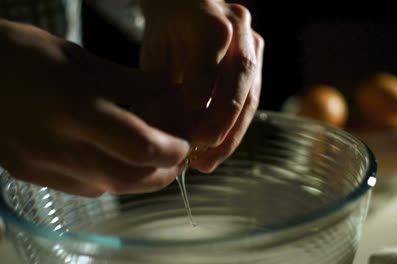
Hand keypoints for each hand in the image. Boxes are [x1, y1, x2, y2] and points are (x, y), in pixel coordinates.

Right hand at [0, 20, 189, 196]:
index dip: (172, 148)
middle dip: (165, 171)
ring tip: (155, 155)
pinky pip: (87, 187)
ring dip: (143, 177)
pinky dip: (116, 177)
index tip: (185, 140)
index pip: (139, 145)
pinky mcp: (33, 175)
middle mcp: (56, 145)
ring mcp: (41, 166)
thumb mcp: (78, 57)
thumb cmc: (18, 54)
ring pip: (111, 188)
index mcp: (71, 107)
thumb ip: (129, 81)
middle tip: (178, 152)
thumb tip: (170, 91)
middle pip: (130, 178)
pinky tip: (119, 157)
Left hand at [138, 0, 263, 172]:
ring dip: (232, 133)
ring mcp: (252, 43)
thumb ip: (159, 86)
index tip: (187, 116)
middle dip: (222, 118)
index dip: (201, 81)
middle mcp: (237, 23)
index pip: (211, 42)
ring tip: (209, 160)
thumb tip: (157, 133)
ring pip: (251, 93)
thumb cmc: (166, 34)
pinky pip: (251, 101)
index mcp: (206, 10)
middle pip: (239, 72)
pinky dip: (234, 129)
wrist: (186, 13)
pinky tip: (217, 150)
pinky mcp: (258, 65)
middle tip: (201, 150)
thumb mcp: (155, 52)